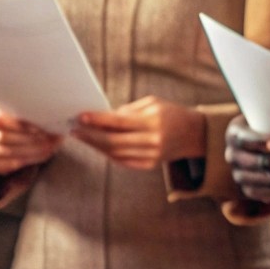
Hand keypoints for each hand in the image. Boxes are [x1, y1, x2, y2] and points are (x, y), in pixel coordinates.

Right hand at [0, 102, 63, 174]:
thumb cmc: (5, 112)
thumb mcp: (8, 106)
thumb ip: (21, 110)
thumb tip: (49, 116)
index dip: (21, 125)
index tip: (42, 128)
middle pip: (3, 138)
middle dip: (30, 140)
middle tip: (51, 139)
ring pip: (6, 153)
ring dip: (32, 151)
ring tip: (51, 147)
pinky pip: (6, 165)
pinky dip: (27, 161)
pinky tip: (42, 156)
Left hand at [71, 96, 205, 169]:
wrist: (194, 134)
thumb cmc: (171, 114)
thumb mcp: (152, 104)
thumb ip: (128, 111)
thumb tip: (102, 118)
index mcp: (153, 121)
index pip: (119, 122)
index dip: (98, 120)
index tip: (81, 117)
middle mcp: (152, 140)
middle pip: (113, 141)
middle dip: (91, 136)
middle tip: (75, 130)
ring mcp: (151, 155)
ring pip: (115, 153)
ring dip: (96, 145)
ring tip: (83, 137)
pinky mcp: (150, 165)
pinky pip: (122, 161)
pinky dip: (108, 154)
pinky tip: (99, 146)